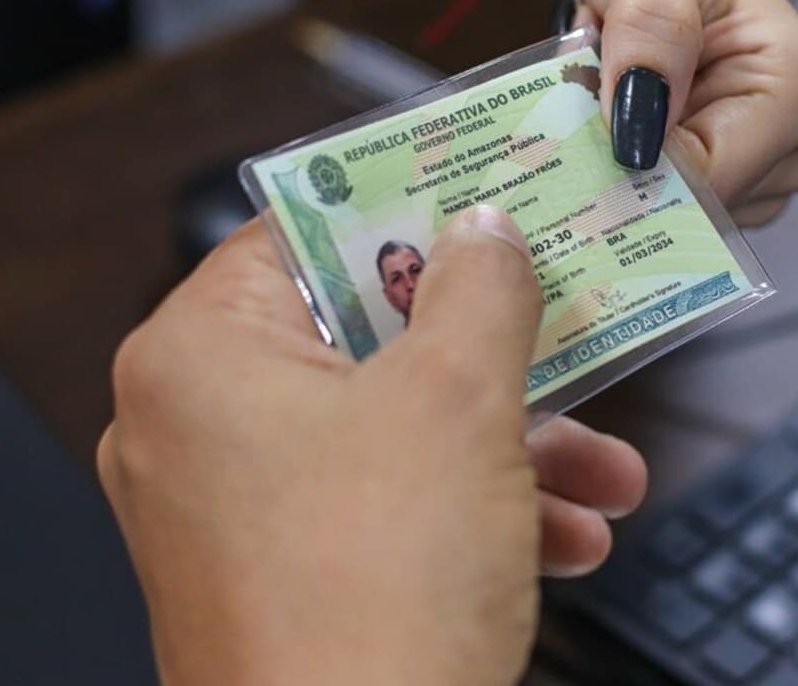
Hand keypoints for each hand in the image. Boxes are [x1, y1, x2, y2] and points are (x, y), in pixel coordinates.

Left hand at [98, 206, 645, 685]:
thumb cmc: (372, 598)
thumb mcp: (457, 401)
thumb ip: (479, 287)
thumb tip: (484, 231)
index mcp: (200, 357)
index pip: (304, 233)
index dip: (404, 208)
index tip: (478, 199)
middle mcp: (195, 428)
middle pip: (364, 337)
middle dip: (490, 353)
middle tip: (561, 327)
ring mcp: (233, 510)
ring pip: (391, 431)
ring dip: (509, 444)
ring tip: (601, 469)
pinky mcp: (281, 575)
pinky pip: (385, 508)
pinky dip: (473, 511)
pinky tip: (565, 537)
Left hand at [560, 0, 797, 225]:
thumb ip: (651, 36)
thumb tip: (638, 137)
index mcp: (797, 91)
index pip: (711, 181)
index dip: (638, 173)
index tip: (581, 146)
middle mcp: (797, 139)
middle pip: (697, 208)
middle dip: (631, 169)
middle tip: (591, 106)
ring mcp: (767, 166)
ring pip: (678, 217)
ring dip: (627, 169)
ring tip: (613, 99)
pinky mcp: (731, 176)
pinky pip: (671, 208)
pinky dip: (633, 173)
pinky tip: (623, 122)